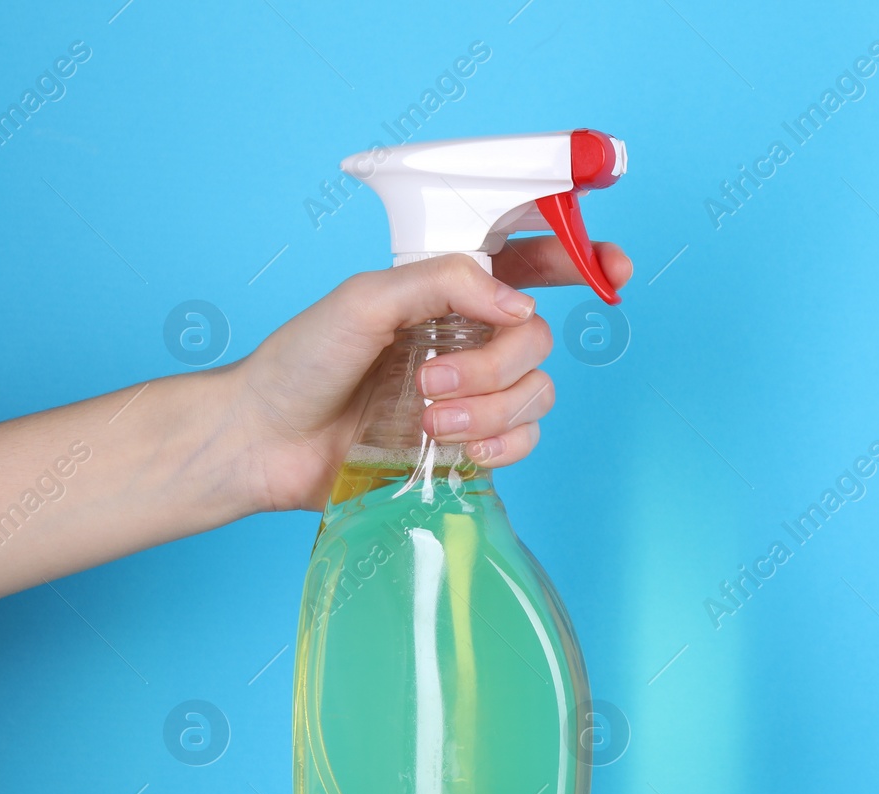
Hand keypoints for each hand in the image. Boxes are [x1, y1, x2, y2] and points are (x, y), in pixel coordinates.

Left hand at [231, 238, 631, 512]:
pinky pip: (526, 439)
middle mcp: (469, 338)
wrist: (267, 442)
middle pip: (539, 338)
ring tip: (427, 420)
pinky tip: (457, 450)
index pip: (529, 262)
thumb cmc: (301, 362)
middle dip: (495, 364)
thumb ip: (444, 283)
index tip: (612, 267)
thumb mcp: (365, 300)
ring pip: (538, 391)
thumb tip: (517, 303)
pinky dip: (500, 445)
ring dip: (488, 409)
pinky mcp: (472, 443)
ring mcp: (474, 393)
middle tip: (431, 380)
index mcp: (448, 291)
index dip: (579, 258)